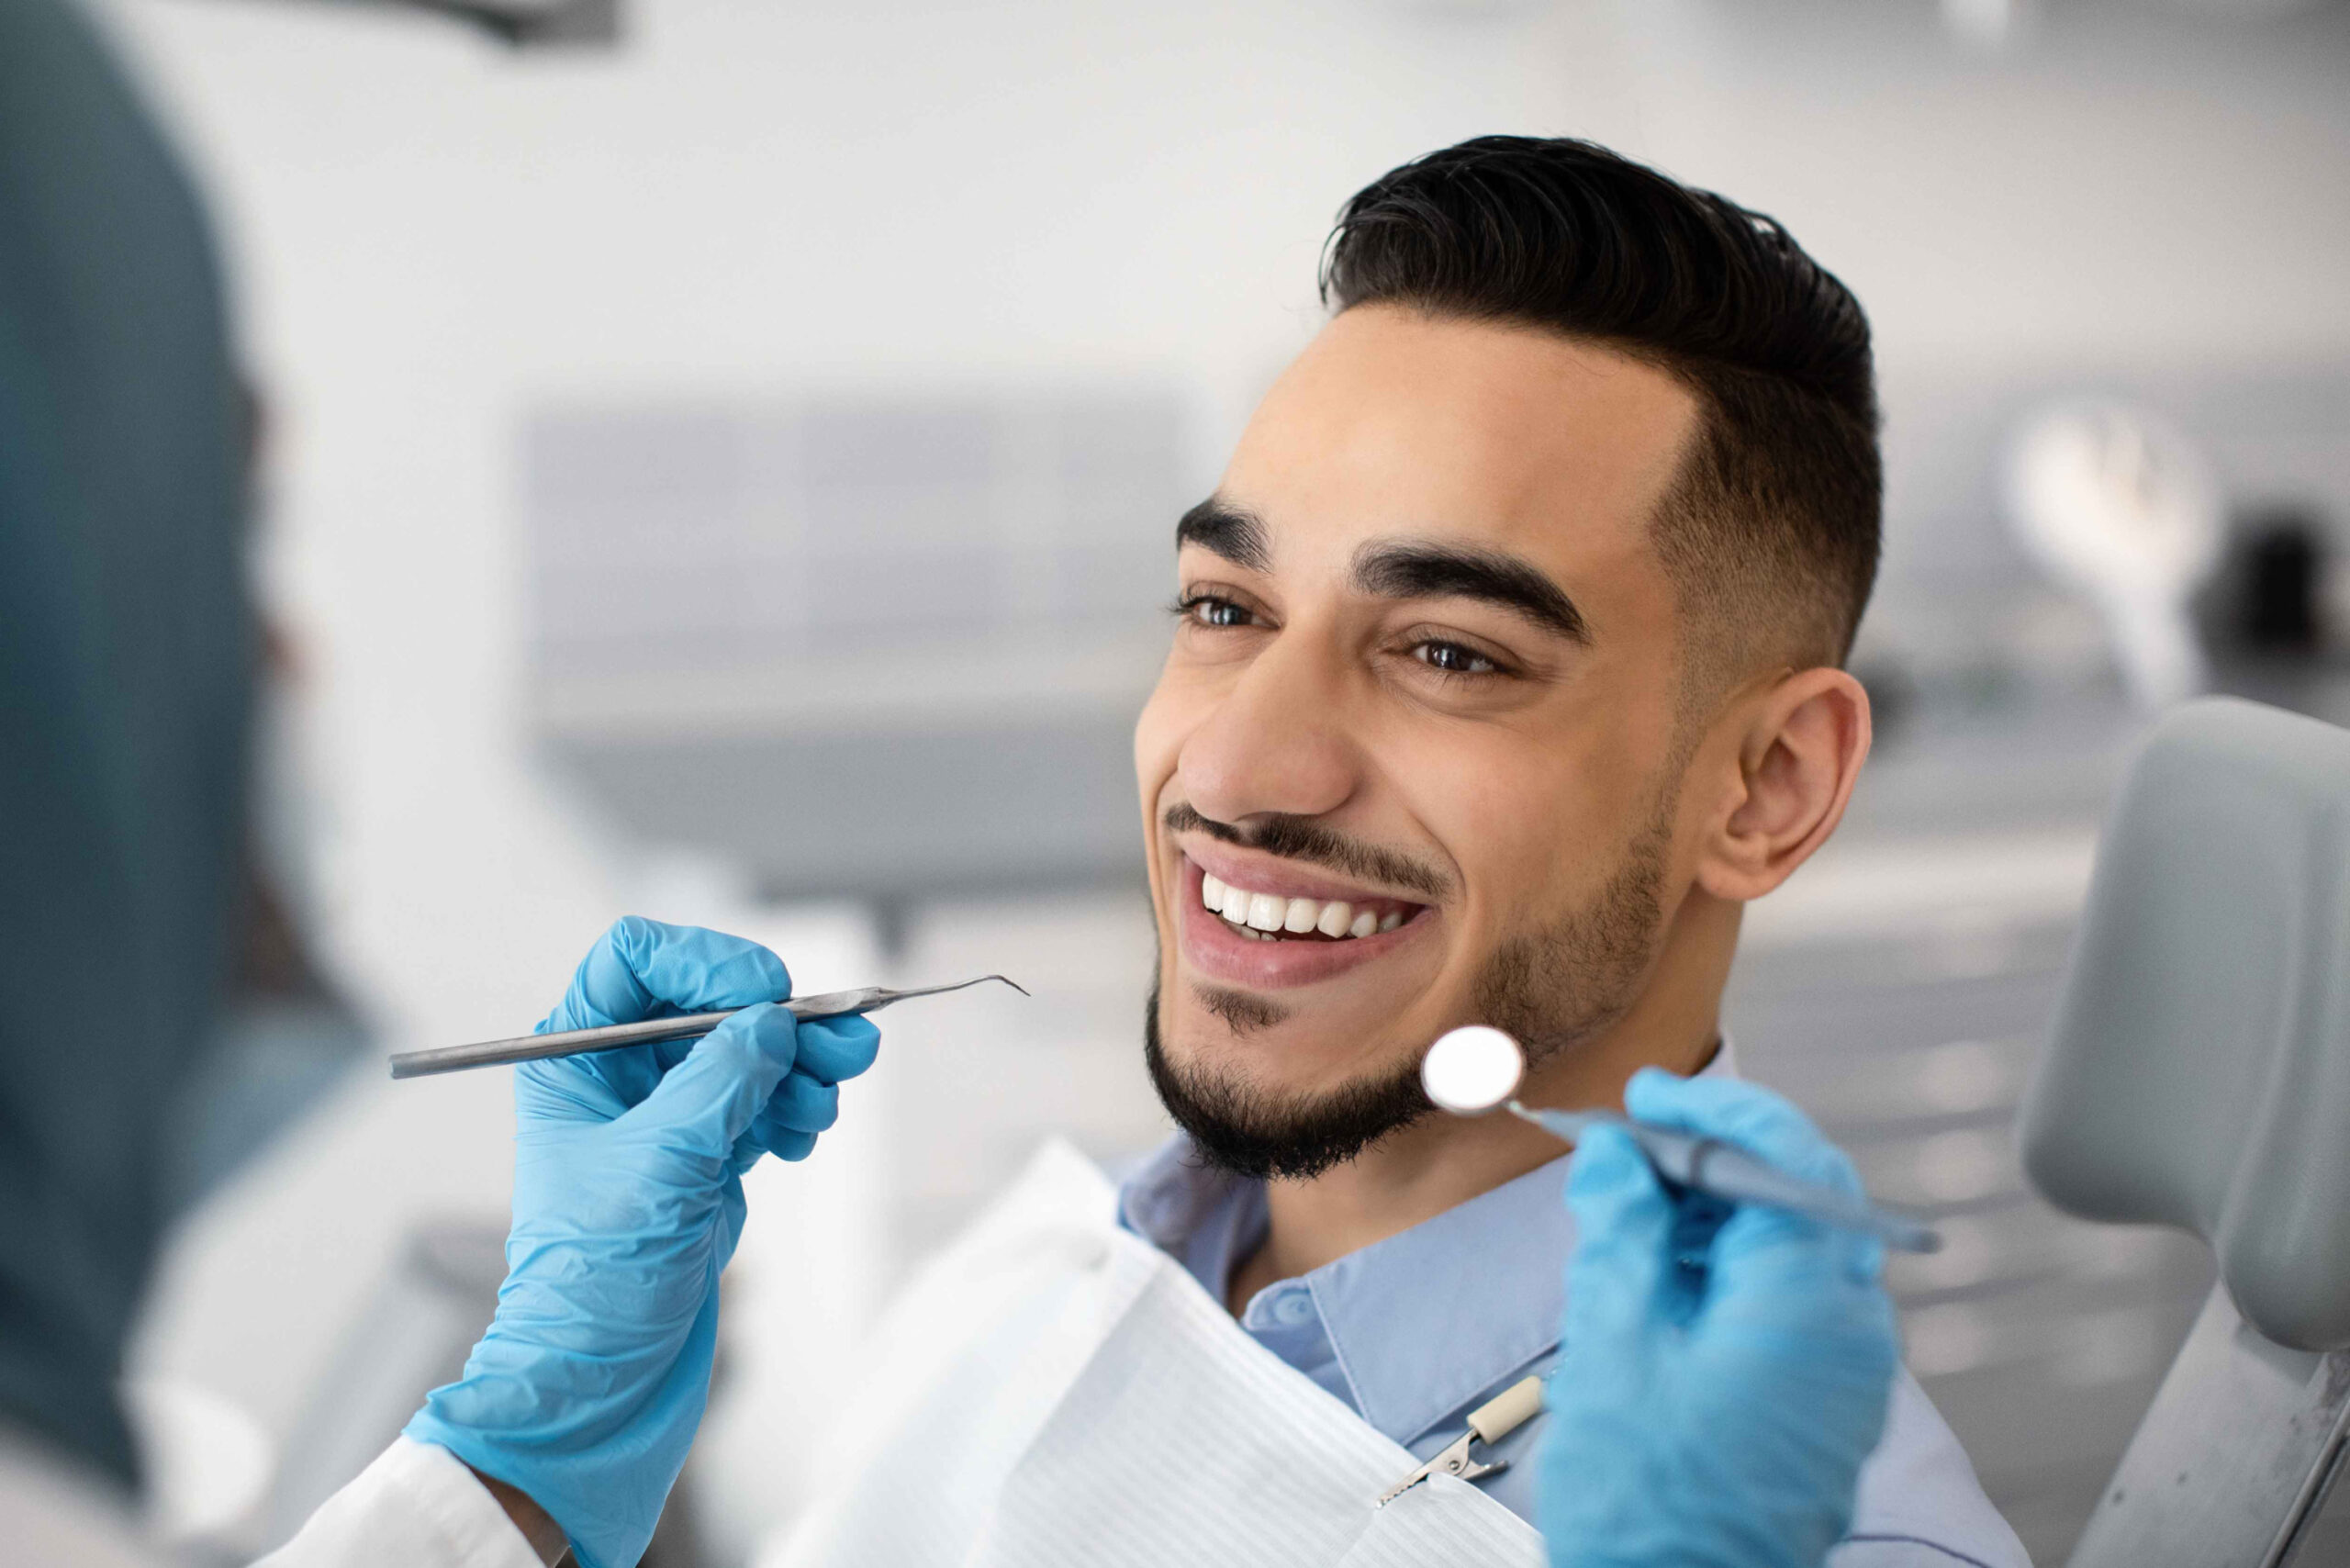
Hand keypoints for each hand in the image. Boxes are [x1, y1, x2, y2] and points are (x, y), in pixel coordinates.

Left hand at [403, 918, 880, 1567]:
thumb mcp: (661, 1163)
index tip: (764, 993)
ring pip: (751, 1053)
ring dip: (802, 1067)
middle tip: (846, 1042)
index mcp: (573, 1058)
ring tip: (827, 1102)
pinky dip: (795, 1109)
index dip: (705, 962)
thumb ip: (721, 1080)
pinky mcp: (707, 1156)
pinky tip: (805, 1135)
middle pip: (713, 1003)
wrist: (602, 1381)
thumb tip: (772, 1024)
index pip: (637, 960)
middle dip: (782, 1020)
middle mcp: (618, 1075)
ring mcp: (667, 1115)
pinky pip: (766, 1102)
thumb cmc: (594, 1280)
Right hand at [1537, 1069, 1898, 1567]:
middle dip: (1711, 1160)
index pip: (1784, 1156)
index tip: (1647, 1097)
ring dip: (1718, 1218)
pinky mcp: (1830, 1406)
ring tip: (1631, 1222)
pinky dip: (1735, 1272)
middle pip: (1797, 1197)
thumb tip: (1615, 1157)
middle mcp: (1852, 1333)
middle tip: (1629, 1152)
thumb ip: (1621, 1234)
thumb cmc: (1651, 1507)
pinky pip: (1796, 1305)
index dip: (1712, 1110)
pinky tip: (1664, 1282)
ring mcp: (1850, 1375)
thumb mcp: (1612, 1346)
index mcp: (1807, 1305)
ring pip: (1796, 1248)